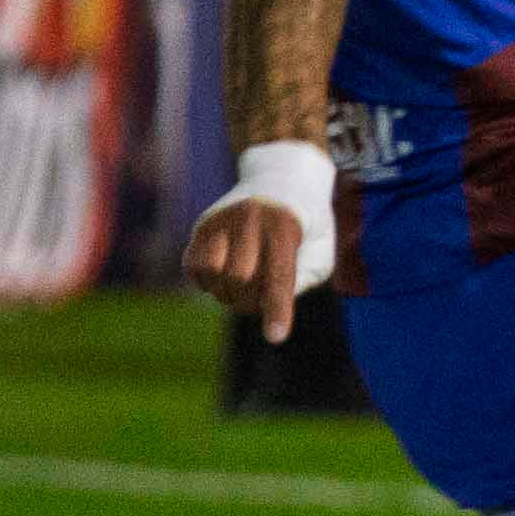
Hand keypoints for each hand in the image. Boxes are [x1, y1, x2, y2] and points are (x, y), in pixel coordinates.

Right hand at [187, 141, 336, 341]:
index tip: (276, 337)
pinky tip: (222, 275)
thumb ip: (300, 280)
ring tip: (241, 286)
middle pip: (240, 280)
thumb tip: (268, 306)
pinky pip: (193, 265)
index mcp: (286, 227)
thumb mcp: (321, 250)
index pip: (279, 276)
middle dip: (249, 300)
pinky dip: (205, 281)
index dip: (277, 310)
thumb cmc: (309, 225)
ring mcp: (223, 219)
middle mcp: (251, 219)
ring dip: (225, 291)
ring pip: (211, 273)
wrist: (284, 178)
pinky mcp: (204, 224)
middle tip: (260, 296)